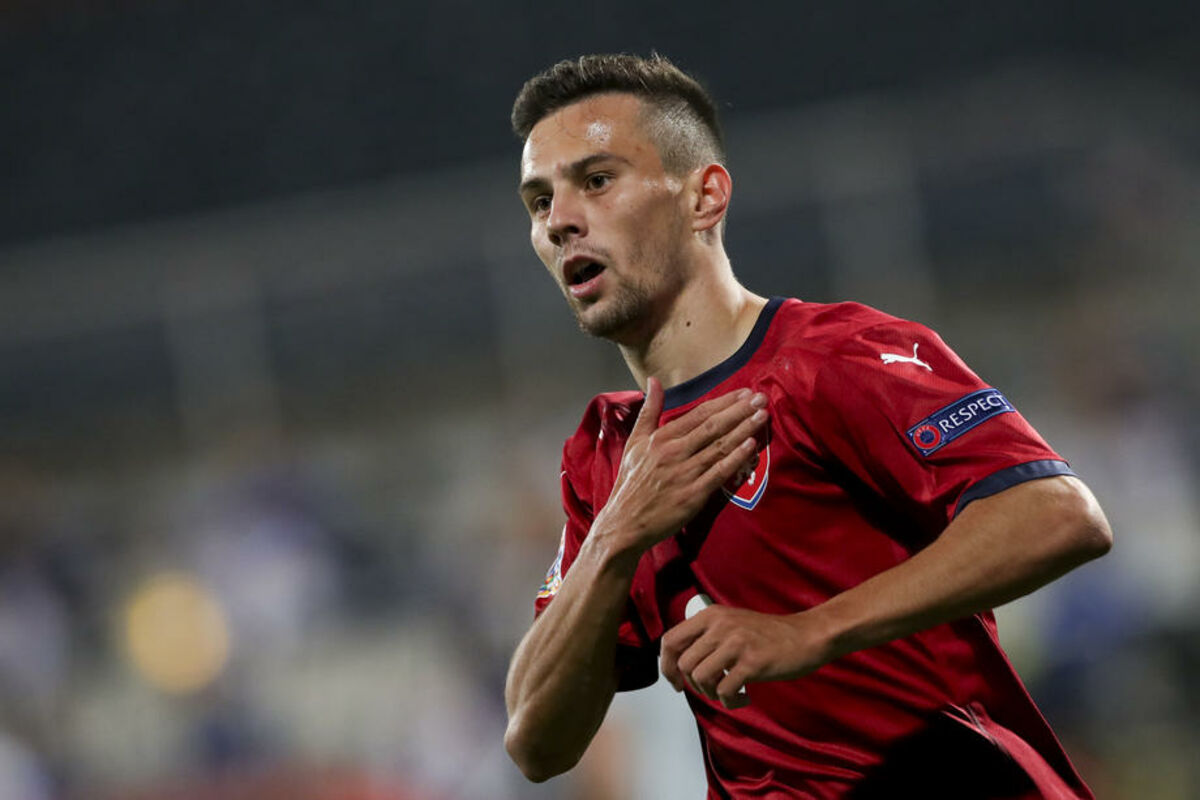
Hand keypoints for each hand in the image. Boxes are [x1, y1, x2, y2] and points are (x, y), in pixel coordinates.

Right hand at [593, 377, 768, 552]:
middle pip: (713, 426)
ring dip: (743, 430)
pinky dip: (736, 459)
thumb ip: (649, 411)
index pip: (699, 414)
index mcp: (661, 438)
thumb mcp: (635, 441)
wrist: (625, 523)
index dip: (724, 402)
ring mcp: (684, 473)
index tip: (744, 393)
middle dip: (739, 411)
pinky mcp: (693, 495)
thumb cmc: (631, 482)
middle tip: (761, 398)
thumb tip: (654, 380)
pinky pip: (719, 473)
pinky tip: (751, 447)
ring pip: (719, 447)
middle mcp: (674, 452)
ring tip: (762, 417)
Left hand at [660, 605, 830, 708]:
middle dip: (693, 684)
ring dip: (711, 694)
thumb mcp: (732, 624)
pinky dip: (731, 702)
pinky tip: (743, 698)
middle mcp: (720, 626)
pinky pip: (725, 691)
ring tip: (729, 692)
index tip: (676, 682)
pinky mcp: (753, 663)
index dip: (666, 666)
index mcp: (711, 615)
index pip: (670, 640)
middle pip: (684, 664)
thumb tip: (680, 664)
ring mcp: (736, 643)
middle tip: (712, 689)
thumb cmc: (770, 634)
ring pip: (701, 678)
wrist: (807, 635)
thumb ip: (707, 637)